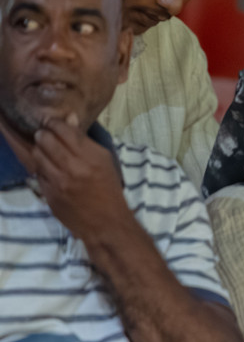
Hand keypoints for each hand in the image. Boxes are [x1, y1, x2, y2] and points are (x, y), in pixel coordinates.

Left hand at [25, 116, 135, 245]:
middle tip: (44, 135)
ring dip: (39, 150)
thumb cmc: (108, 189)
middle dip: (43, 134)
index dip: (55, 123)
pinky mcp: (49, 193)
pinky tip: (48, 169)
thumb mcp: (105, 162)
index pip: (64, 130)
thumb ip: (85, 141)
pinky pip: (38, 173)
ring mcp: (58, 181)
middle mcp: (73, 167)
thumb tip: (69, 118)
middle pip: (45, 139)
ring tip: (44, 151)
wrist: (105, 222)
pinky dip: (41, 168)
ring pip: (37, 155)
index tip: (52, 123)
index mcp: (91, 157)